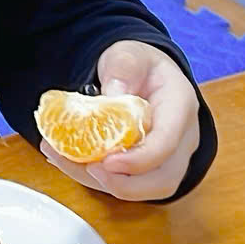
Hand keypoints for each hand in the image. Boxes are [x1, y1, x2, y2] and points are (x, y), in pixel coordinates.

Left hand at [40, 41, 200, 200]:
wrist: (142, 74)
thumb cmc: (140, 66)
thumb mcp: (129, 54)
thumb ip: (123, 69)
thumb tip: (112, 95)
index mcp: (180, 108)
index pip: (167, 144)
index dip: (139, 160)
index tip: (108, 162)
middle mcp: (180, 140)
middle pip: (163, 180)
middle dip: (125, 185)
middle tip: (88, 170)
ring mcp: (166, 158)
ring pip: (144, 188)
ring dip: (103, 183)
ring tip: (63, 160)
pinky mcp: (146, 168)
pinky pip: (125, 182)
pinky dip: (94, 178)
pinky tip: (63, 159)